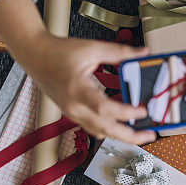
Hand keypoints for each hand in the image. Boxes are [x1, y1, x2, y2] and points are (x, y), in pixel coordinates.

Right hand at [0, 0, 155, 145]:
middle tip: (151, 133)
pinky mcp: (72, 114)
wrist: (35, 56)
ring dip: (121, 135)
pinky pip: (93, 128)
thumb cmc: (59, 51)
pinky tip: (123, 124)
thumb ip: (119, 52)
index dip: (126, 113)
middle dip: (130, 136)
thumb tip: (143, 53)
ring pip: (99, 132)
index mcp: (77, 89)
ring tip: (141, 131)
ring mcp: (72, 113)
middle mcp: (73, 106)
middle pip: (104, 129)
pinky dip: (110, 129)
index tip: (143, 110)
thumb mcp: (91, 48)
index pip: (104, 109)